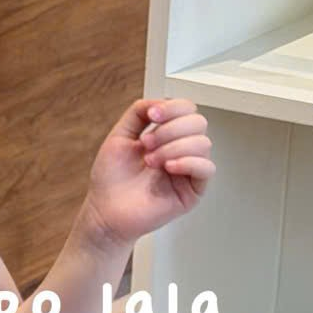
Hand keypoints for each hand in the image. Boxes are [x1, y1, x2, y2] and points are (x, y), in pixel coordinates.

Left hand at [81, 97, 213, 248]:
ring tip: (151, 161)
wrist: (105, 211)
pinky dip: (188, 162)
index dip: (172, 107)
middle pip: (198, 122)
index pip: (186, 109)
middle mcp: (180, 149)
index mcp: (166, 135)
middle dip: (170, 129)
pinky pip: (206, 168)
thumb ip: (137, 113)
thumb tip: (158, 101)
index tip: (152, 115)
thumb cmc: (110, 180)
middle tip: (147, 144)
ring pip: (203, 143)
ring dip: (173, 147)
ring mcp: (188, 169)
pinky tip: (168, 167)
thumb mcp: (119, 137)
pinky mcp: (193, 190)